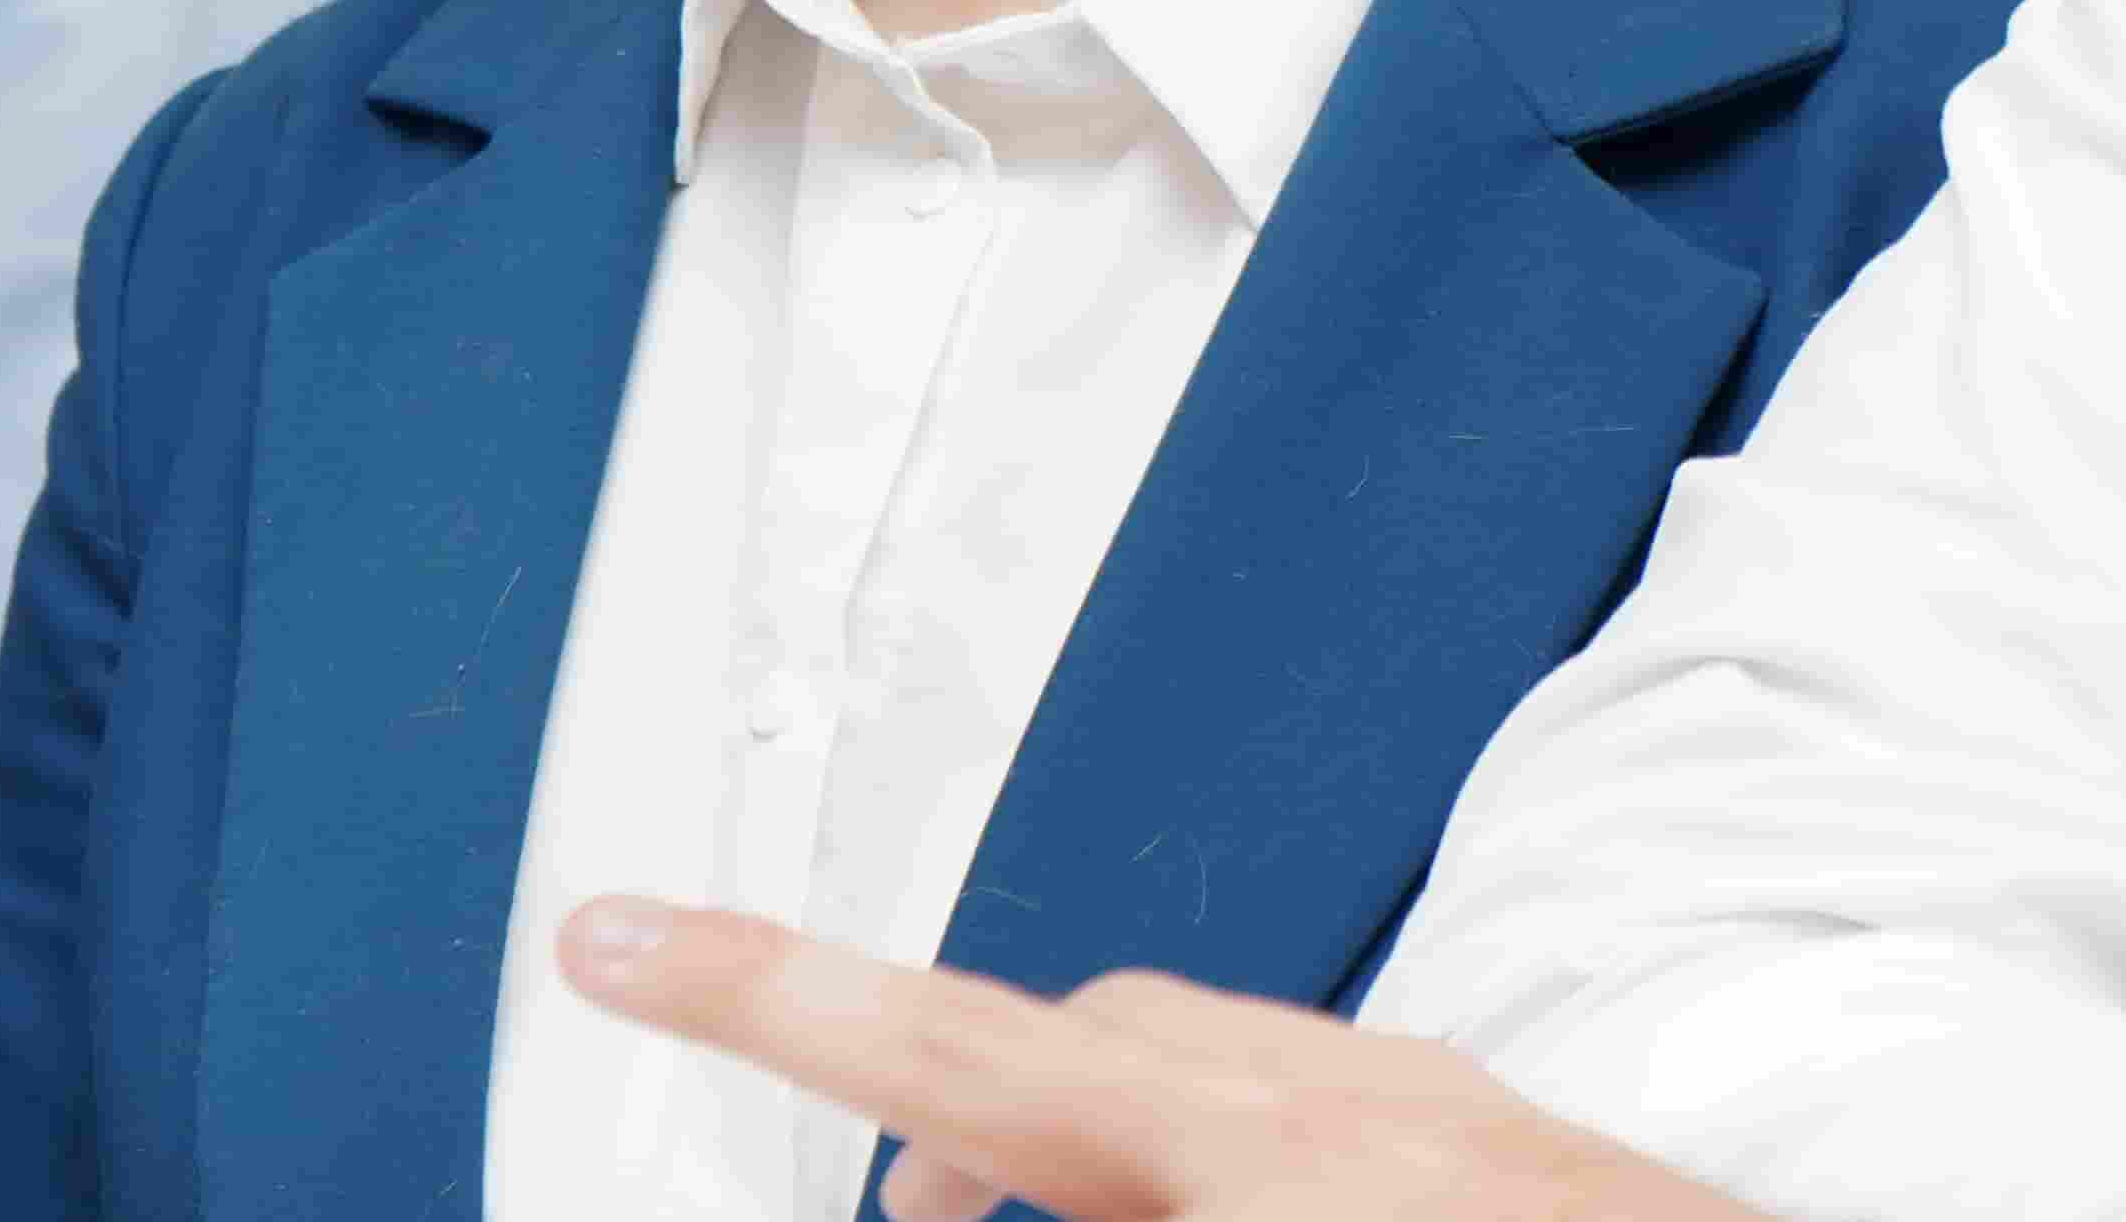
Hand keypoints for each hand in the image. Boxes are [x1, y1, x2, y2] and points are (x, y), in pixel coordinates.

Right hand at [553, 897, 1767, 1221]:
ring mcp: (1448, 1118)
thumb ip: (1065, 1182)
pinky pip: (1311, 1119)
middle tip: (888, 1215)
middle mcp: (1352, 1108)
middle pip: (1067, 1049)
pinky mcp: (1518, 1154)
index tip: (607, 933)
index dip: (753, 988)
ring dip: (1091, 1156)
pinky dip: (1215, 1169)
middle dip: (946, 1122)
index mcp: (1264, 1163)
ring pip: (1196, 1078)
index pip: (944, 1045)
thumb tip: (950, 1167)